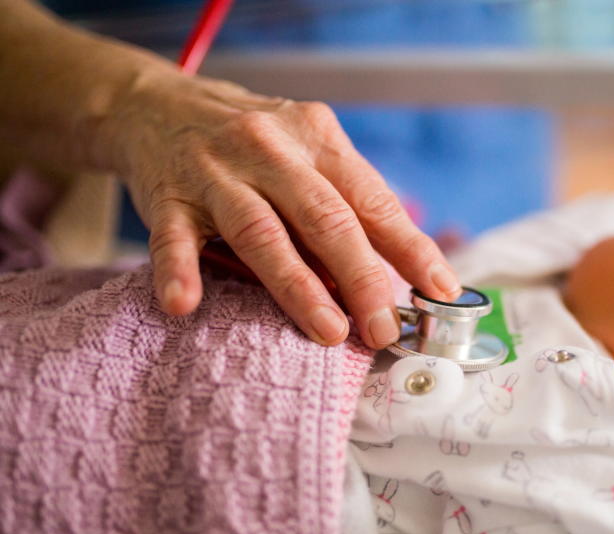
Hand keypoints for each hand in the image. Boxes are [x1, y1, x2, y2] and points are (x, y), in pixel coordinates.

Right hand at [106, 72, 459, 347]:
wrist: (157, 104)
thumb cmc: (253, 145)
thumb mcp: (306, 156)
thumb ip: (343, 209)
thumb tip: (391, 282)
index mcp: (318, 140)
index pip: (373, 200)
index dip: (410, 248)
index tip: (440, 290)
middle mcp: (271, 149)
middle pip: (326, 218)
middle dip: (361, 278)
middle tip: (383, 330)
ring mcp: (215, 171)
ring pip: (262, 232)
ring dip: (297, 286)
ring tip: (327, 332)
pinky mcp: (166, 194)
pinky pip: (171, 237)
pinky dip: (179, 270)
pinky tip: (185, 303)